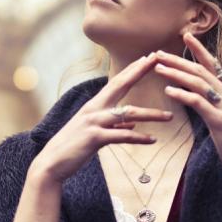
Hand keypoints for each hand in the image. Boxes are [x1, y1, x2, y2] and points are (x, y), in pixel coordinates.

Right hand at [32, 52, 174, 184]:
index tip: (147, 57)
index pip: (116, 82)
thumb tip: (131, 125)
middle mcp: (94, 109)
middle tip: (157, 59)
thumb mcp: (94, 133)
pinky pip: (122, 136)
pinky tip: (152, 140)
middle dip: (139, 72)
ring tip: (169, 117)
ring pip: (128, 114)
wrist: (52, 163)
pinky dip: (138, 138)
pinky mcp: (94, 138)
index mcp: (94, 106)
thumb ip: (113, 127)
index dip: (132, 69)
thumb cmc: (72, 147)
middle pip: (120, 85)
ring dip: (150, 115)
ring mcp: (94, 122)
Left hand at [154, 32, 221, 178]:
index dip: (199, 49)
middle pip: (200, 70)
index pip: (212, 64)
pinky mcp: (219, 120)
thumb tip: (197, 92)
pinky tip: (168, 91)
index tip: (186, 35)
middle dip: (178, 60)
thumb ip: (212, 101)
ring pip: (198, 82)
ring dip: (176, 73)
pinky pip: (198, 102)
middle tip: (158, 53)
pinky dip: (182, 94)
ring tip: (158, 68)